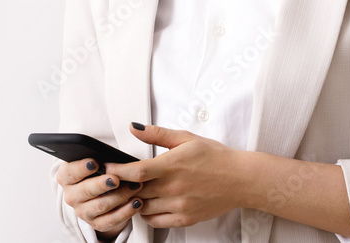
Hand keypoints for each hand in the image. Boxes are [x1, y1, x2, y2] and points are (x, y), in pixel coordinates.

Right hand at [55, 157, 143, 237]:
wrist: (99, 194)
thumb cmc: (97, 172)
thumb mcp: (93, 163)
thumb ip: (98, 159)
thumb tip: (110, 157)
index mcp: (66, 178)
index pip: (70, 172)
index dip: (81, 168)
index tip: (95, 163)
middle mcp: (71, 196)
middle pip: (86, 190)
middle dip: (102, 184)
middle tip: (116, 179)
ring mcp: (82, 212)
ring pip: (101, 205)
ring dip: (120, 195)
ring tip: (135, 186)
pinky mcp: (96, 224)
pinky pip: (111, 220)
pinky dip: (126, 211)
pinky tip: (137, 202)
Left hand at [104, 123, 243, 228]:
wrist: (240, 179)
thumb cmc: (215, 157)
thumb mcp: (186, 138)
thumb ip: (157, 134)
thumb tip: (134, 127)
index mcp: (172, 166)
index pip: (136, 172)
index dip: (118, 171)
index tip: (108, 169)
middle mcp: (173, 188)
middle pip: (136, 192)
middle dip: (124, 187)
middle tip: (117, 181)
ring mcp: (179, 206)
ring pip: (144, 208)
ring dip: (135, 201)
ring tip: (134, 192)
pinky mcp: (185, 219)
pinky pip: (156, 221)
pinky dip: (147, 214)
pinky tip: (149, 203)